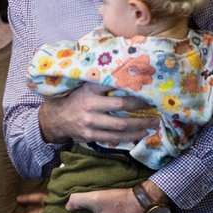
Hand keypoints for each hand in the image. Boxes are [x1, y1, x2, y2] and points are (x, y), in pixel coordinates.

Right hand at [39, 83, 156, 146]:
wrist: (57, 118)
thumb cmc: (77, 99)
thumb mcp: (86, 86)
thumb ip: (103, 83)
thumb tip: (130, 75)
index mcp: (89, 89)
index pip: (113, 84)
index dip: (131, 85)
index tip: (147, 87)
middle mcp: (89, 104)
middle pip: (120, 105)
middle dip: (140, 107)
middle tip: (155, 108)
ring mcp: (89, 122)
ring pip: (119, 125)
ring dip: (139, 125)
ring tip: (152, 124)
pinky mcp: (89, 135)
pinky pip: (113, 138)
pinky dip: (128, 137)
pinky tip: (139, 135)